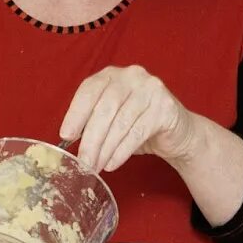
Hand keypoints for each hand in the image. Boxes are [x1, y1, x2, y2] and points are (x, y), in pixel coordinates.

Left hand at [60, 65, 198, 172]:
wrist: (177, 132)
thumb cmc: (137, 125)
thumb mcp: (111, 119)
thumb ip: (91, 122)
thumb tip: (68, 142)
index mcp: (112, 74)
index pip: (89, 90)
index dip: (75, 113)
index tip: (66, 136)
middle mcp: (131, 76)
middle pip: (105, 108)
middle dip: (91, 139)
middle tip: (83, 161)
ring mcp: (151, 89)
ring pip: (121, 123)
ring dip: (105, 149)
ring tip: (96, 167)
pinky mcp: (165, 107)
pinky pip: (138, 132)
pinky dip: (122, 151)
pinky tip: (112, 164)